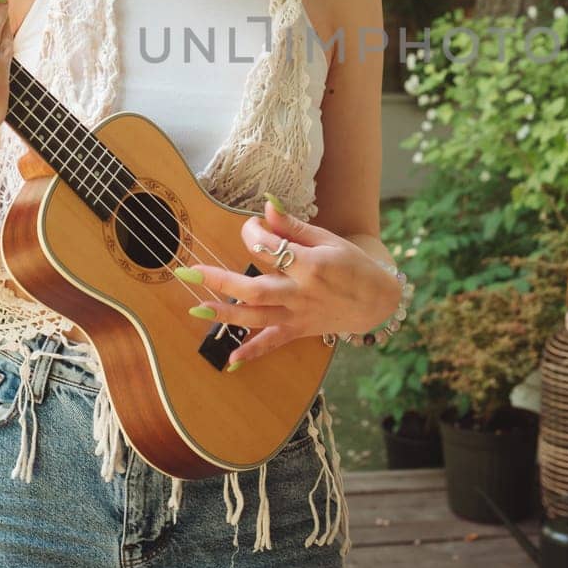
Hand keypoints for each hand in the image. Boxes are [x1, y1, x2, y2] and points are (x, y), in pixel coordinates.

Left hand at [184, 199, 400, 364]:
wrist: (377, 301)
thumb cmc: (354, 266)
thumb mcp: (328, 240)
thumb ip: (295, 227)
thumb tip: (267, 206)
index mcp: (310, 265)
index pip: (271, 247)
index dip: (254, 232)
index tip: (252, 225)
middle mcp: (301, 292)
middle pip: (254, 288)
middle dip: (220, 280)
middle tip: (189, 271)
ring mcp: (298, 314)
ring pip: (256, 316)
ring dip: (224, 314)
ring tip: (197, 308)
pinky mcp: (299, 330)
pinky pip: (273, 343)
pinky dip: (252, 353)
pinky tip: (230, 361)